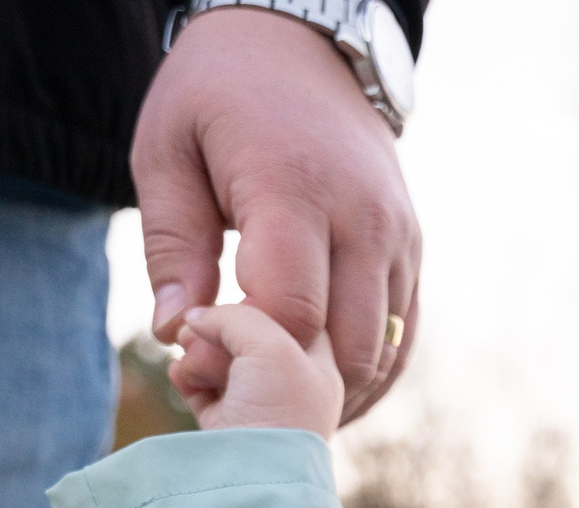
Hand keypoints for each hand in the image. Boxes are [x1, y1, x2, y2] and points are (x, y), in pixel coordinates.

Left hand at [134, 5, 421, 425]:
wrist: (303, 48)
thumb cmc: (217, 98)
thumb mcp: (166, 153)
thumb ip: (171, 247)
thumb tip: (176, 335)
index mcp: (295, 190)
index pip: (291, 312)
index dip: (246, 353)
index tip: (202, 350)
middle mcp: (363, 219)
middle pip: (343, 347)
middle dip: (287, 383)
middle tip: (232, 380)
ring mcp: (398, 239)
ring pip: (380, 355)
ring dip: (328, 388)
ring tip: (270, 384)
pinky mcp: (412, 253)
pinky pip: (402, 339)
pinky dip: (364, 376)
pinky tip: (319, 388)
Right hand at [169, 304, 343, 436]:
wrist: (254, 479)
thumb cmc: (279, 410)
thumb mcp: (271, 343)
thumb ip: (236, 315)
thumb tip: (198, 318)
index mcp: (321, 364)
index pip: (292, 312)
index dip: (258, 302)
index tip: (237, 304)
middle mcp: (292, 384)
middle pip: (248, 334)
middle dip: (219, 331)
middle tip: (198, 336)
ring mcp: (258, 405)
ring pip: (222, 358)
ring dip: (200, 354)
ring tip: (192, 362)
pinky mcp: (225, 425)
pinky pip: (200, 386)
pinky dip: (187, 377)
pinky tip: (181, 376)